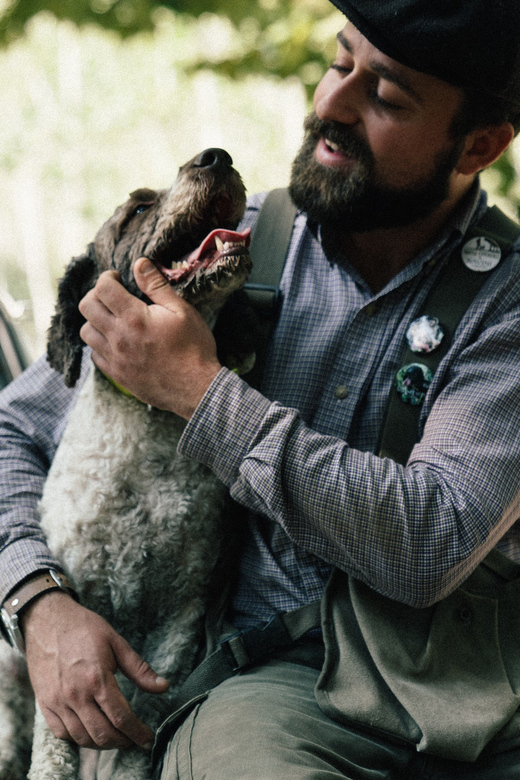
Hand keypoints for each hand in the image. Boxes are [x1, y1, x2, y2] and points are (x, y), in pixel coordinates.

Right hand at [22, 591, 168, 749]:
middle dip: (123, 742)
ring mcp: (57, 702)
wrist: (47, 619)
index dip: (138, 733)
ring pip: (82, 738)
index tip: (148, 740)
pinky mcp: (45, 703)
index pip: (121, 718)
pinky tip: (90, 733)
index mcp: (97, 679)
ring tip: (117, 738)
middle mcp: (76, 695)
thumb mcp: (116, 642)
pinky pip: (62, 733)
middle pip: (103, 733)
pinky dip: (78, 739)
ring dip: (102, 744)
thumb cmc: (84, 628)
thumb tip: (163, 687)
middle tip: (135, 740)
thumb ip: (139, 669)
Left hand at [78, 259, 221, 417]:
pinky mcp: (117, 375)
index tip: (117, 278)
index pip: (103, 288)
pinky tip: (116, 341)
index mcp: (134, 318)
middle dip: (96, 294)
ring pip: (86, 332)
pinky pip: (95, 355)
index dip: (107, 277)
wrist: (197, 389)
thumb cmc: (194, 348)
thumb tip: (139, 263)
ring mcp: (115, 359)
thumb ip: (157, 286)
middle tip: (112, 295)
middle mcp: (118, 338)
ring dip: (95, 320)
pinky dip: (100, 343)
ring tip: (113, 318)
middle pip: (86, 307)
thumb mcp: (182, 311)